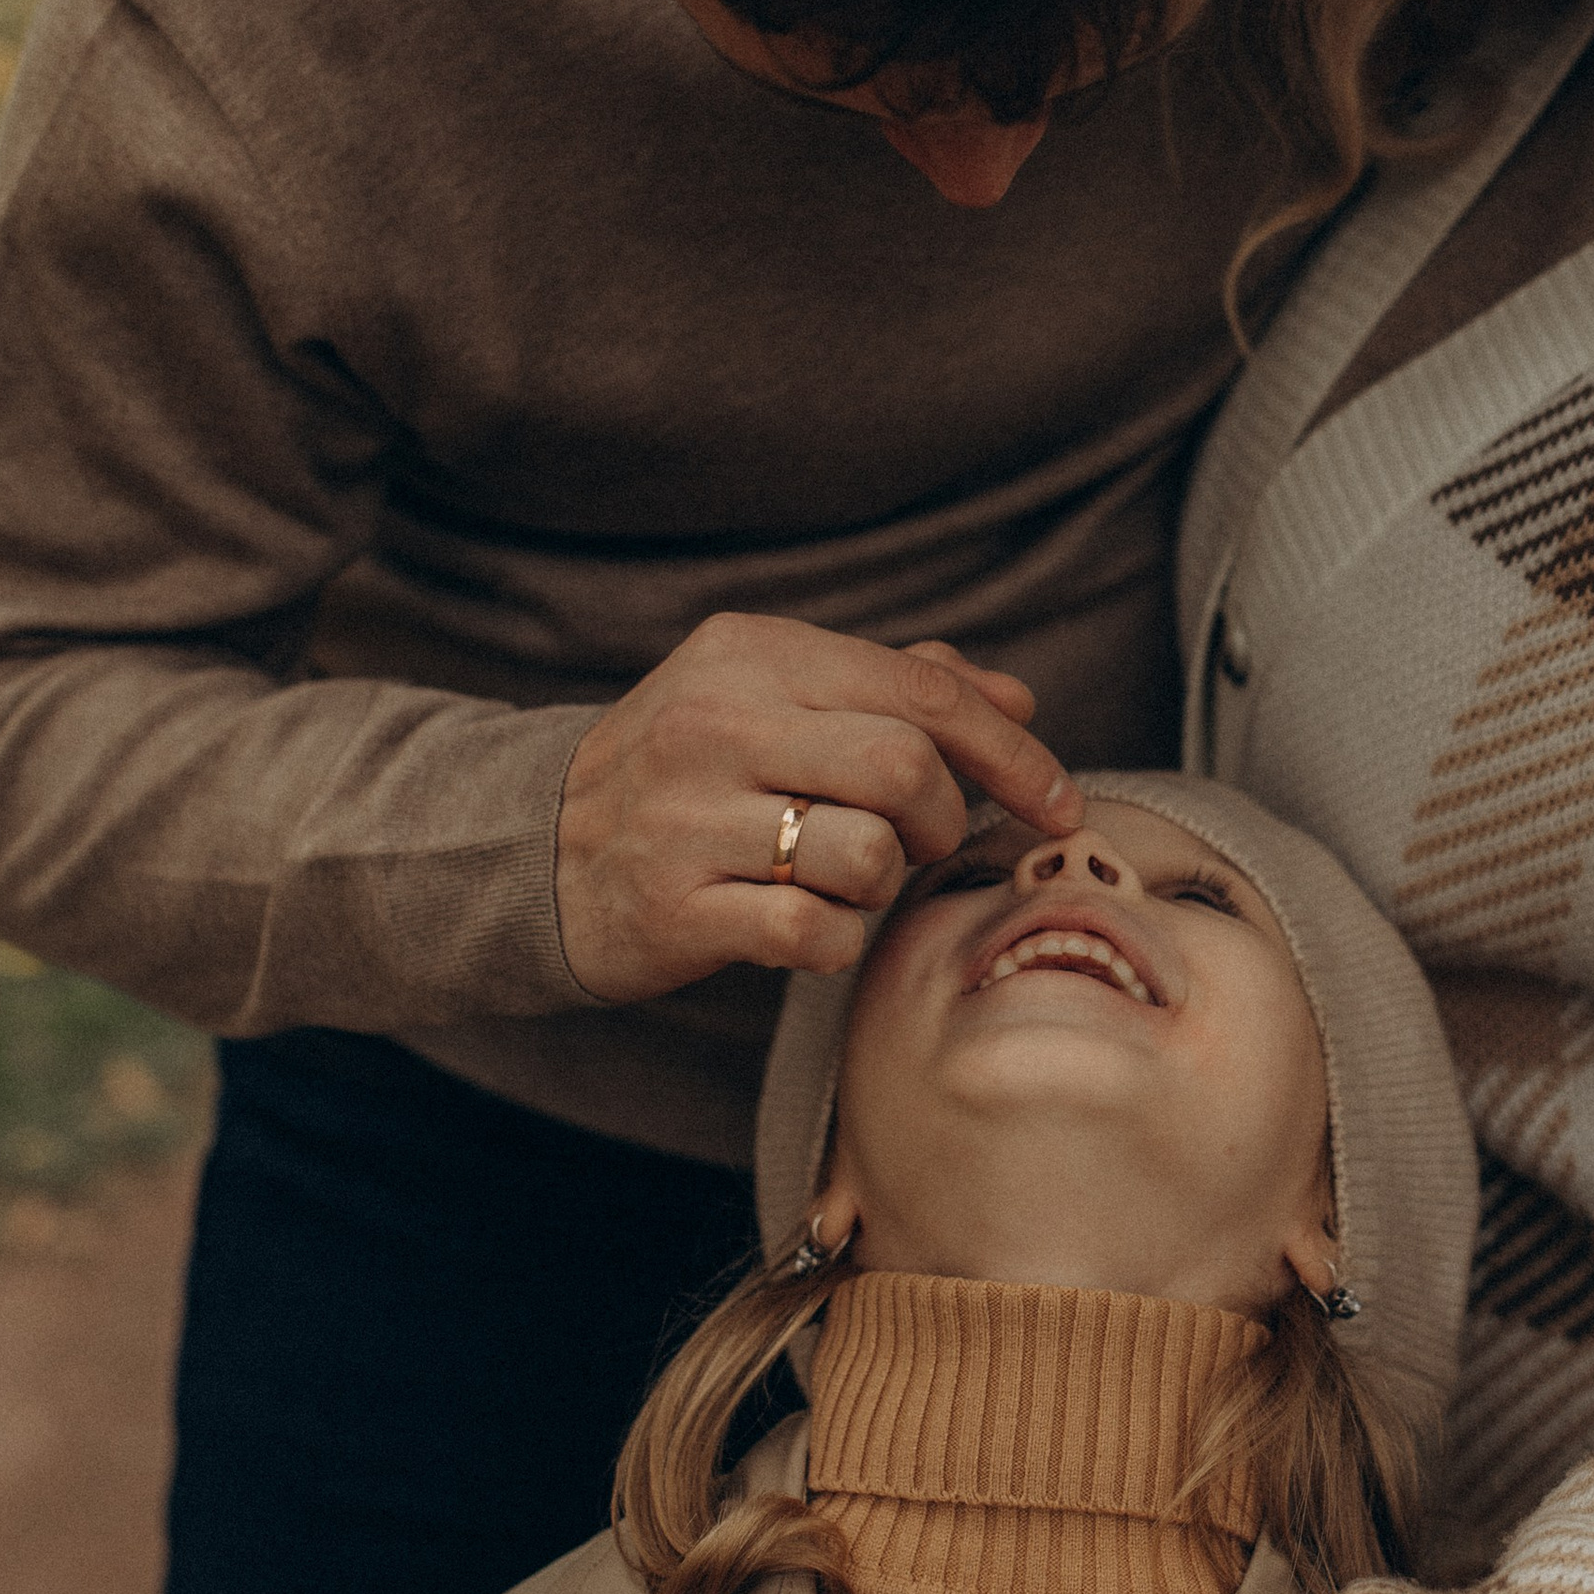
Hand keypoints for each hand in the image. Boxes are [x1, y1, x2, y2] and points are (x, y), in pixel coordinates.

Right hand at [556, 617, 1080, 1001]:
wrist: (537, 850)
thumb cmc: (688, 772)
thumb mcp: (772, 697)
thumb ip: (894, 687)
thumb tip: (1015, 696)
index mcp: (752, 654)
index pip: (922, 690)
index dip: (1012, 751)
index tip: (1057, 800)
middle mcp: (717, 724)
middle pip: (904, 767)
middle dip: (941, 818)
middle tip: (921, 839)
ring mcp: (689, 818)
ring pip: (866, 855)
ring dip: (883, 882)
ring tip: (844, 876)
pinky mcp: (676, 907)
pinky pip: (815, 933)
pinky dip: (836, 940)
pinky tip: (805, 925)